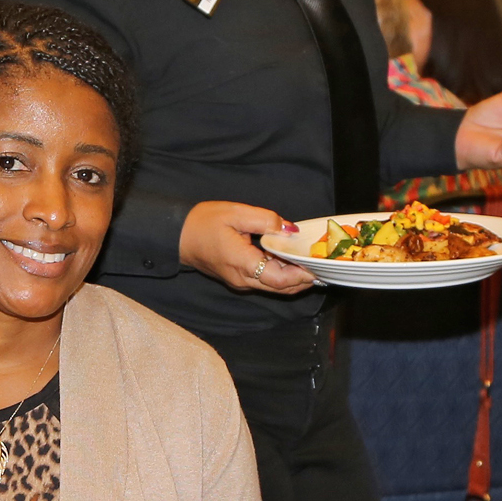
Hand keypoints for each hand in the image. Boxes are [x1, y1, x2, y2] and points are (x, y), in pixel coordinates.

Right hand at [180, 200, 319, 295]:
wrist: (178, 236)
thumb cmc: (203, 222)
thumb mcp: (236, 212)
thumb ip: (266, 220)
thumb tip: (290, 230)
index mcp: (242, 263)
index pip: (280, 279)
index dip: (303, 275)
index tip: (319, 266)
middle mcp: (243, 280)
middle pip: (281, 288)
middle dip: (304, 279)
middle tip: (323, 265)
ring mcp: (240, 283)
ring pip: (275, 288)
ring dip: (294, 279)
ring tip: (312, 263)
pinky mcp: (239, 280)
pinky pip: (265, 282)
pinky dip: (282, 275)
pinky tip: (292, 262)